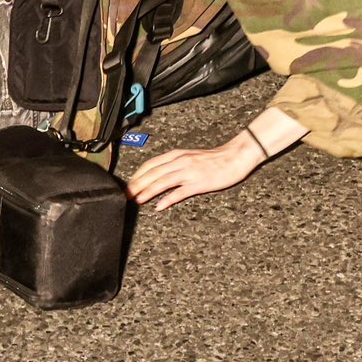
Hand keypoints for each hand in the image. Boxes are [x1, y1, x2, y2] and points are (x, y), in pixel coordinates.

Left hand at [126, 135, 263, 211]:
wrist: (235, 157)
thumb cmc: (213, 158)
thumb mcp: (189, 156)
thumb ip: (174, 163)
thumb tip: (158, 173)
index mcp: (176, 154)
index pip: (150, 164)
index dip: (137, 175)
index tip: (128, 184)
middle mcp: (180, 161)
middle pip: (152, 173)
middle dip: (137, 184)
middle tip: (126, 194)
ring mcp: (189, 172)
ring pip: (162, 182)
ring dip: (147, 192)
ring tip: (137, 200)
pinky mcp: (199, 183)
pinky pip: (179, 192)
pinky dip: (167, 199)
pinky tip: (159, 206)